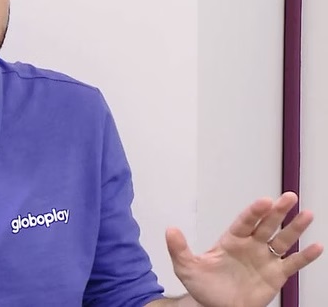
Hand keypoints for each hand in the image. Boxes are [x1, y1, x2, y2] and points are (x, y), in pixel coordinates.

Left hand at [166, 192, 322, 306]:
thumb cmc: (203, 285)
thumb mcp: (186, 268)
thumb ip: (179, 249)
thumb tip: (170, 230)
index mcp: (231, 240)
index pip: (244, 222)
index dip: (254, 212)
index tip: (264, 201)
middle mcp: (251, 245)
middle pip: (266, 225)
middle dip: (278, 211)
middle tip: (290, 197)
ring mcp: (264, 259)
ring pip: (282, 240)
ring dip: (295, 228)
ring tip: (308, 215)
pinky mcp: (275, 275)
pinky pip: (292, 264)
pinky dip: (305, 256)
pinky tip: (316, 247)